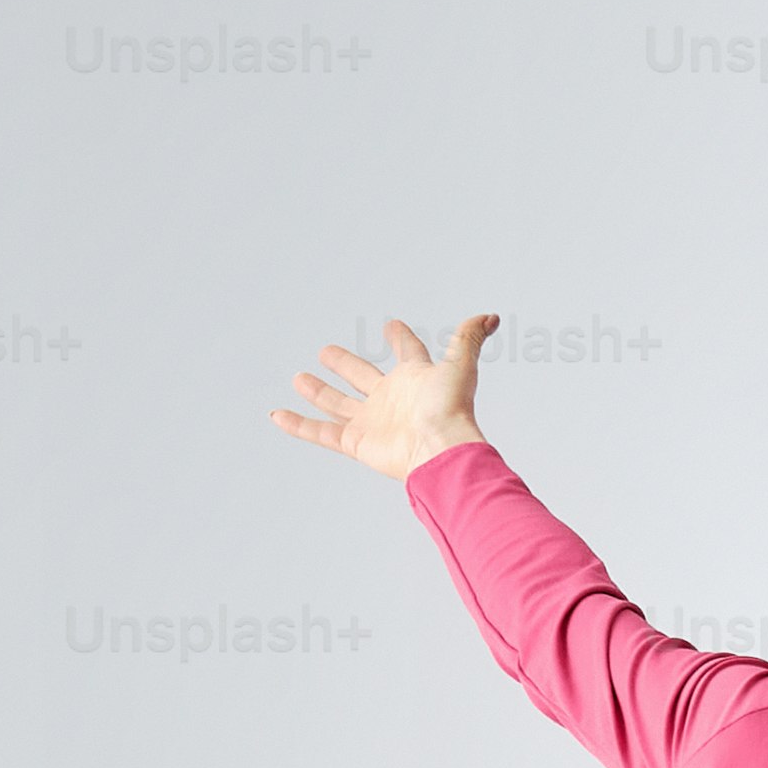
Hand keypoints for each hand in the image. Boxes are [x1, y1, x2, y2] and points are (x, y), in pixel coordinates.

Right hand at [276, 314, 496, 477]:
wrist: (440, 450)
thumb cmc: (451, 409)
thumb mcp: (459, 365)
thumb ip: (469, 337)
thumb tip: (490, 316)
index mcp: (415, 379)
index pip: (407, 353)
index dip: (401, 339)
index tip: (392, 326)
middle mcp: (392, 400)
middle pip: (363, 378)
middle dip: (345, 365)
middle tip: (327, 352)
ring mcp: (372, 422)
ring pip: (338, 404)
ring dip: (319, 392)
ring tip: (300, 378)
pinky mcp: (356, 442)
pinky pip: (320, 432)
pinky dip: (297, 425)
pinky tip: (277, 414)